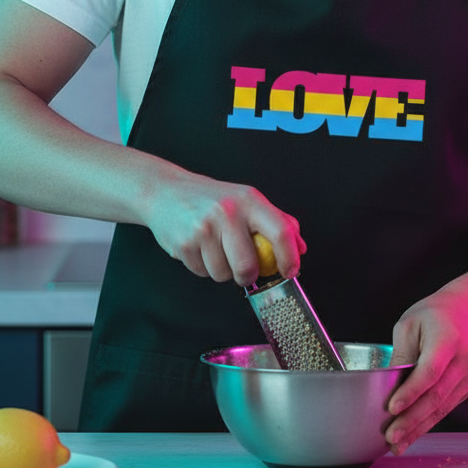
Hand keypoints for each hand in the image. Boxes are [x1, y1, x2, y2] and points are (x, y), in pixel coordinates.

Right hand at [144, 167, 304, 285]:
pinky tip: (200, 248)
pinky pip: (203, 273)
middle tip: (246, 269)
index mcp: (249, 200)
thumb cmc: (212, 198)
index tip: (290, 271)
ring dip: (223, 271)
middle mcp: (228, 212)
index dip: (289, 257)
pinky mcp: (184, 244)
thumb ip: (278, 221)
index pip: (280, 232)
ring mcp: (204, 228)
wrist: (167, 192)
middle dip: (249, 276)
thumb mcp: (247, 200)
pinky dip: (204, 267)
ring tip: (216, 249)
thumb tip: (300, 246)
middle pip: (249, 265)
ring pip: (224, 275)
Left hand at [384, 288, 467, 455]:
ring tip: (397, 443)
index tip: (392, 407)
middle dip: (412, 419)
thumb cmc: (435, 314)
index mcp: (447, 339)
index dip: (411, 392)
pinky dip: (428, 422)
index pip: (429, 371)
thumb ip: (401, 354)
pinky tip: (412, 433)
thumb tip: (388, 385)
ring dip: (419, 427)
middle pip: (436, 395)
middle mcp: (463, 360)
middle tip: (391, 435)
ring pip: (442, 407)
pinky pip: (446, 407)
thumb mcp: (410, 324)